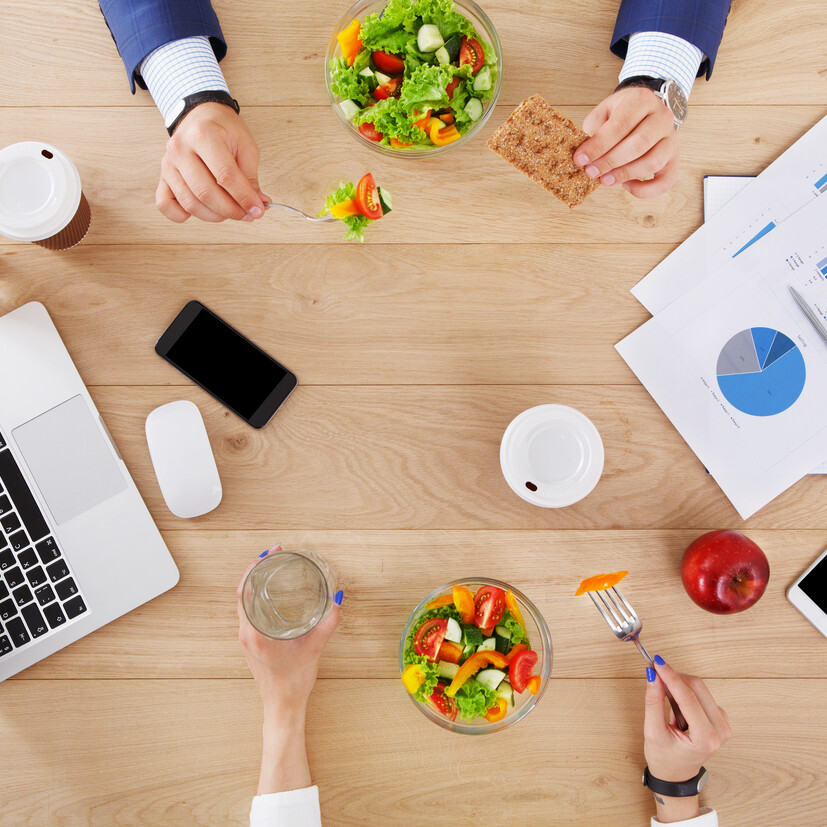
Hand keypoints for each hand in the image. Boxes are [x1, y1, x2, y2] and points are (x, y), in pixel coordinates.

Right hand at [156, 102, 267, 222]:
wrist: (200, 116)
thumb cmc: (223, 130)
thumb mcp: (245, 146)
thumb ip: (250, 178)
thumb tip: (257, 205)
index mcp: (203, 135)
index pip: (225, 176)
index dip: (244, 198)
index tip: (258, 210)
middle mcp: (180, 149)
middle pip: (205, 193)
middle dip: (231, 210)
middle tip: (247, 214)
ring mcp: (168, 164)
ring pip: (189, 203)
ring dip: (214, 216)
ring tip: (230, 211)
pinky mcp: (162, 177)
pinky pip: (164, 204)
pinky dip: (181, 215)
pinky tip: (202, 210)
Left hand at [237, 551, 340, 720]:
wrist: (282, 706)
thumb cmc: (294, 682)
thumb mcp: (315, 648)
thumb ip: (329, 622)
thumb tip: (338, 597)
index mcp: (255, 631)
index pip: (245, 590)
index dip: (255, 567)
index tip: (270, 553)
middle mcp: (245, 632)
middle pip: (242, 591)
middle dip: (256, 568)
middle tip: (274, 553)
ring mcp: (245, 637)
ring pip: (243, 601)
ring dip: (254, 581)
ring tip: (271, 566)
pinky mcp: (249, 642)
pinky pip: (247, 611)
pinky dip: (256, 595)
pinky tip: (269, 591)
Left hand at [575, 86, 679, 198]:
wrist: (644, 111)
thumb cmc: (619, 114)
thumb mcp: (603, 112)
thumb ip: (594, 130)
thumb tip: (584, 156)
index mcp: (641, 101)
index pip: (620, 125)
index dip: (598, 145)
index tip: (580, 159)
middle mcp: (662, 117)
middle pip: (638, 144)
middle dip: (610, 162)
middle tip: (591, 172)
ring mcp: (671, 138)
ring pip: (653, 162)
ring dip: (625, 175)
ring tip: (605, 180)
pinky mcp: (673, 158)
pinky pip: (666, 180)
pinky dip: (646, 190)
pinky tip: (627, 186)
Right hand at [644, 657, 731, 781]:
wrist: (676, 775)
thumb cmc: (665, 759)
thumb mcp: (653, 732)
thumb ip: (653, 701)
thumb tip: (653, 676)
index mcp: (705, 738)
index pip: (688, 698)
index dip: (671, 677)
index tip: (657, 663)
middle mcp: (720, 730)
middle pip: (697, 688)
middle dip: (674, 678)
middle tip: (655, 674)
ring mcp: (722, 723)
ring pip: (699, 688)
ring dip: (679, 687)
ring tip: (666, 702)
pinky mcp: (719, 717)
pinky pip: (701, 694)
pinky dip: (685, 693)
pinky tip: (676, 708)